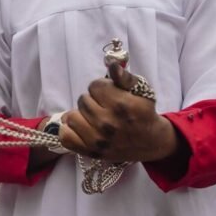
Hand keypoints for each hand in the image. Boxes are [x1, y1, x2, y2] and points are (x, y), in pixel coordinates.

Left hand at [58, 63, 177, 162]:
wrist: (150, 142)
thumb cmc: (143, 113)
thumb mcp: (140, 92)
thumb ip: (124, 77)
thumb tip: (112, 64)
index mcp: (121, 106)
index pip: (94, 86)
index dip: (101, 87)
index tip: (109, 94)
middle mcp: (108, 123)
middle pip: (83, 100)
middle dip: (92, 100)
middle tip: (103, 107)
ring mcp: (98, 139)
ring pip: (72, 116)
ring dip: (80, 114)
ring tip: (92, 117)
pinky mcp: (90, 151)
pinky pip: (65, 136)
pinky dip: (69, 131)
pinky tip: (81, 128)